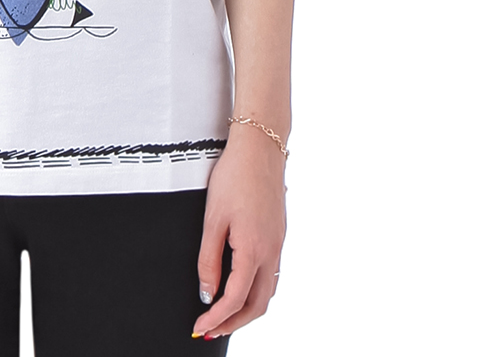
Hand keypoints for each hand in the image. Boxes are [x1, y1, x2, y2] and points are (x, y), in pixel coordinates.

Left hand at [191, 122, 286, 338]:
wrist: (260, 148)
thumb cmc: (235, 176)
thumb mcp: (213, 219)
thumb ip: (209, 259)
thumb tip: (207, 292)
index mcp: (254, 250)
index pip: (235, 299)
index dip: (216, 317)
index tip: (201, 326)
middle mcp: (271, 252)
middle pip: (258, 305)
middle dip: (235, 323)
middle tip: (212, 330)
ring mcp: (278, 243)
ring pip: (268, 291)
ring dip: (248, 309)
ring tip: (225, 315)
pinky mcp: (278, 234)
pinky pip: (272, 273)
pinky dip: (257, 290)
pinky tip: (243, 286)